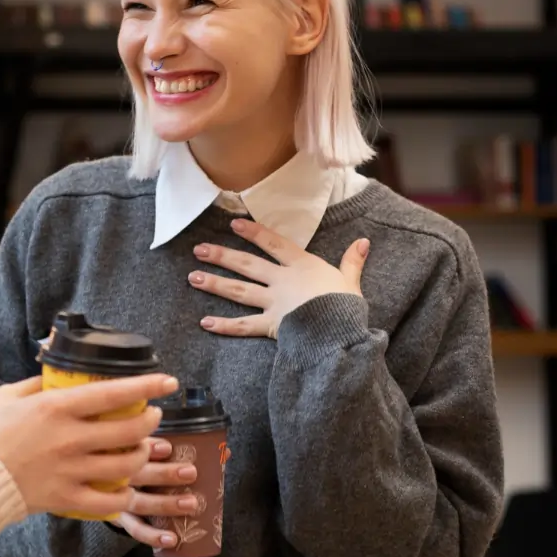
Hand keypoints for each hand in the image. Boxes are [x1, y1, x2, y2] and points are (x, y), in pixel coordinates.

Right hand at [0, 373, 179, 518]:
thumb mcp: (7, 396)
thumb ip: (38, 384)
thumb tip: (58, 371)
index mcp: (56, 407)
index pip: (114, 392)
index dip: (147, 386)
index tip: (167, 382)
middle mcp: (69, 438)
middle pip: (129, 429)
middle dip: (150, 421)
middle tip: (154, 417)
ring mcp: (70, 470)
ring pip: (125, 464)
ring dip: (141, 455)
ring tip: (143, 448)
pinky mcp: (66, 498)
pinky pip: (109, 501)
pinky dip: (124, 495)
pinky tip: (126, 488)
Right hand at [113, 438, 200, 549]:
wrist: (105, 486)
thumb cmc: (140, 465)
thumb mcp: (152, 452)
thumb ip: (184, 450)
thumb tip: (224, 452)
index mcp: (124, 451)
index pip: (133, 445)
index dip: (149, 446)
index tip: (169, 447)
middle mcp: (118, 474)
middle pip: (139, 473)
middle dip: (164, 473)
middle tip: (191, 473)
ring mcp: (116, 498)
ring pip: (139, 502)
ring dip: (166, 504)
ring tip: (192, 504)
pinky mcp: (120, 519)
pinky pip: (136, 529)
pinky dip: (152, 536)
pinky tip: (172, 539)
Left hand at [188, 218, 368, 338]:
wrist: (340, 331)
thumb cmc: (347, 305)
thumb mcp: (351, 281)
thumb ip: (352, 261)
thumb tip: (363, 242)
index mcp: (302, 266)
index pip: (273, 244)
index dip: (253, 233)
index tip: (234, 224)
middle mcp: (282, 281)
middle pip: (247, 265)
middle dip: (222, 256)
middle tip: (199, 249)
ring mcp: (274, 303)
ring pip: (239, 291)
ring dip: (215, 283)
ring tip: (193, 277)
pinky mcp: (271, 326)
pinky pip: (243, 326)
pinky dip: (224, 325)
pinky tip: (205, 322)